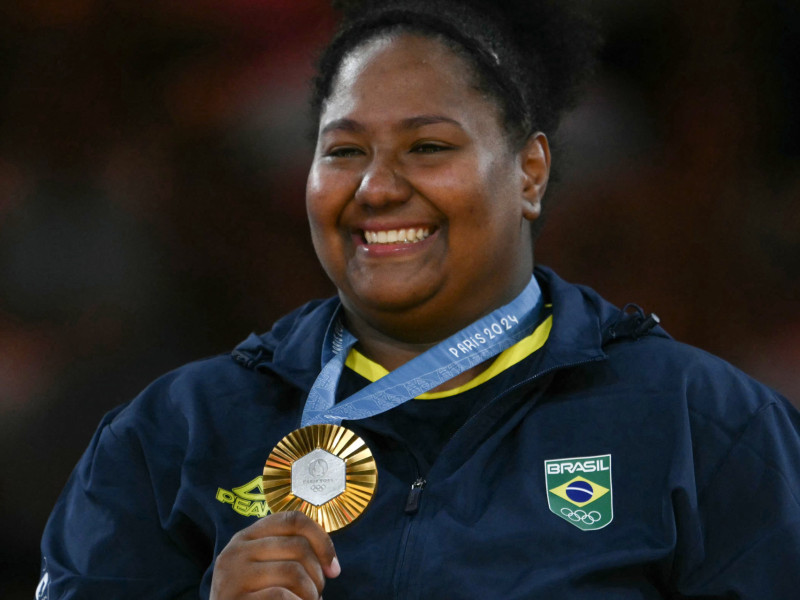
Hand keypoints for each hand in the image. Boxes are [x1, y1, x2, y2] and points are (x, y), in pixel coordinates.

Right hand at [210, 511, 340, 599]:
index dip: (322, 540)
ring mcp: (232, 575)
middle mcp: (236, 551)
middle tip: (317, 594)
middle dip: (318, 574)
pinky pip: (282, 596)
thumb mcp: (266, 570)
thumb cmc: (256, 599)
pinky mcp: (234, 599)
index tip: (334, 568)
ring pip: (293, 572)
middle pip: (298, 546)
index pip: (293, 519)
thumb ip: (288, 555)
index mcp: (247, 537)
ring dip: (311, 594)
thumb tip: (331, 562)